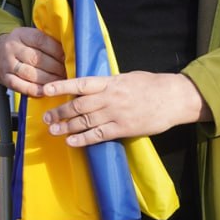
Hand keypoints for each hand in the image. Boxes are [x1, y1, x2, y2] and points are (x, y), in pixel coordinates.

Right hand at [0, 28, 65, 96]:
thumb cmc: (19, 45)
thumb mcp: (28, 36)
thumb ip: (45, 41)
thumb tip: (69, 49)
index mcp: (21, 34)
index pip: (40, 40)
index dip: (56, 50)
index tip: (68, 57)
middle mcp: (12, 48)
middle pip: (36, 58)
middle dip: (55, 67)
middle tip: (68, 72)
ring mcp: (7, 64)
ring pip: (30, 73)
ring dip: (48, 79)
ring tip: (61, 82)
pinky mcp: (5, 79)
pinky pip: (20, 86)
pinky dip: (34, 90)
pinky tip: (46, 91)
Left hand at [40, 70, 206, 145]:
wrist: (173, 98)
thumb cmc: (151, 85)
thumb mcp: (128, 77)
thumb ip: (108, 83)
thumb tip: (91, 87)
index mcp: (110, 82)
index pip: (81, 83)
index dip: (62, 86)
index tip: (46, 90)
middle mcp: (110, 98)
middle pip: (79, 106)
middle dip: (60, 112)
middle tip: (46, 118)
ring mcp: (116, 114)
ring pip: (85, 121)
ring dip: (67, 127)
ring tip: (54, 130)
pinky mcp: (123, 129)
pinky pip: (99, 135)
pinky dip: (83, 139)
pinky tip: (72, 142)